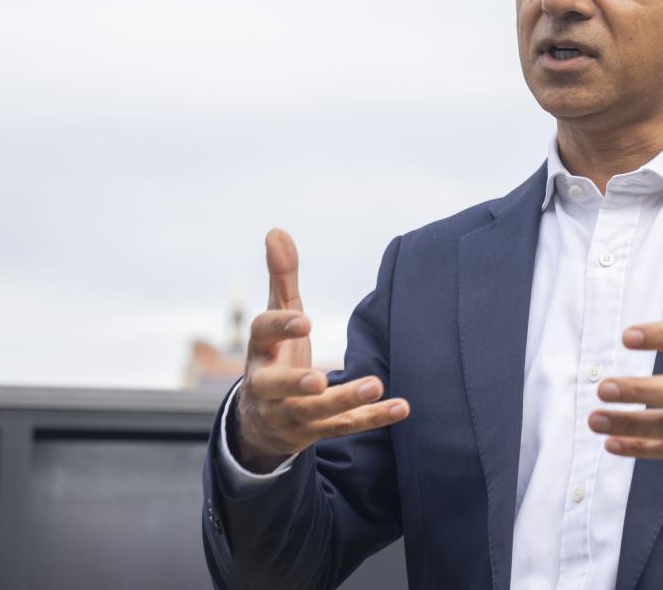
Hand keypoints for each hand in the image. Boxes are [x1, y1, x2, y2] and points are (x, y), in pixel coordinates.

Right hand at [233, 229, 409, 471]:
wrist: (260, 421)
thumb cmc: (274, 355)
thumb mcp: (276, 316)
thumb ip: (281, 277)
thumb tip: (276, 230)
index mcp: (260, 351)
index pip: (262, 335)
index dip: (281, 328)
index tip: (305, 322)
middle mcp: (270, 387)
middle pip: (279, 387)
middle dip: (297, 384)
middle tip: (320, 379)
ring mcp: (292, 413)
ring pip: (315, 412)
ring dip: (345, 399)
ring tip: (375, 384)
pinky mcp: (316, 431)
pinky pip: (345, 426)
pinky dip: (373, 417)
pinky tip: (402, 406)